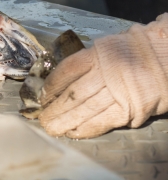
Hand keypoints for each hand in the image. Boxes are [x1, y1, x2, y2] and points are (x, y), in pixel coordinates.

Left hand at [39, 13, 167, 138]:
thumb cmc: (136, 50)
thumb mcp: (108, 47)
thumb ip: (88, 61)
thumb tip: (62, 81)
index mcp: (97, 54)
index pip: (66, 71)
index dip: (51, 86)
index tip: (43, 97)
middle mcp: (105, 73)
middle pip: (73, 94)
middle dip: (55, 108)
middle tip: (42, 118)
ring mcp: (118, 92)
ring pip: (85, 110)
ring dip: (66, 121)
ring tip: (52, 128)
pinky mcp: (130, 108)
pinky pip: (103, 121)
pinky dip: (87, 128)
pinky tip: (74, 132)